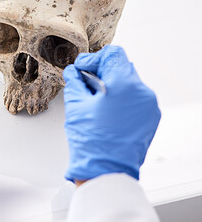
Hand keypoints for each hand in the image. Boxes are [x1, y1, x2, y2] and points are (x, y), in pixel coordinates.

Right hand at [63, 45, 160, 181]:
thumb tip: (74, 72)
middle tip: (86, 82)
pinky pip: (137, 97)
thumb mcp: (76, 105)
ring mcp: (149, 106)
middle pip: (122, 66)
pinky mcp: (151, 117)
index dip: (94, 58)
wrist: (105, 171)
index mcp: (124, 85)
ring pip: (130, 81)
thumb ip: (75, 81)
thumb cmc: (91, 142)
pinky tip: (108, 109)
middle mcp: (142, 92)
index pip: (113, 54)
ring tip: (96, 98)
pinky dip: (123, 97)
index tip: (83, 68)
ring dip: (113, 84)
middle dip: (102, 71)